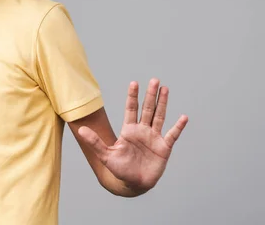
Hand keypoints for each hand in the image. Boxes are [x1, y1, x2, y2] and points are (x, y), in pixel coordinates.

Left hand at [78, 78, 187, 192]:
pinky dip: (178, 127)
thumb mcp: (106, 155)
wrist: (133, 184)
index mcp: (129, 130)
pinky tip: (183, 117)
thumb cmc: (119, 169)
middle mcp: (142, 130)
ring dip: (163, 103)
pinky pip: (172, 135)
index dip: (133, 96)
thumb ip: (95, 142)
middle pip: (147, 108)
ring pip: (159, 116)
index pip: (131, 109)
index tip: (134, 83)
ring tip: (165, 89)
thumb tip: (81, 130)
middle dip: (150, 95)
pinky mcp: (164, 148)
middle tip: (154, 80)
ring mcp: (154, 138)